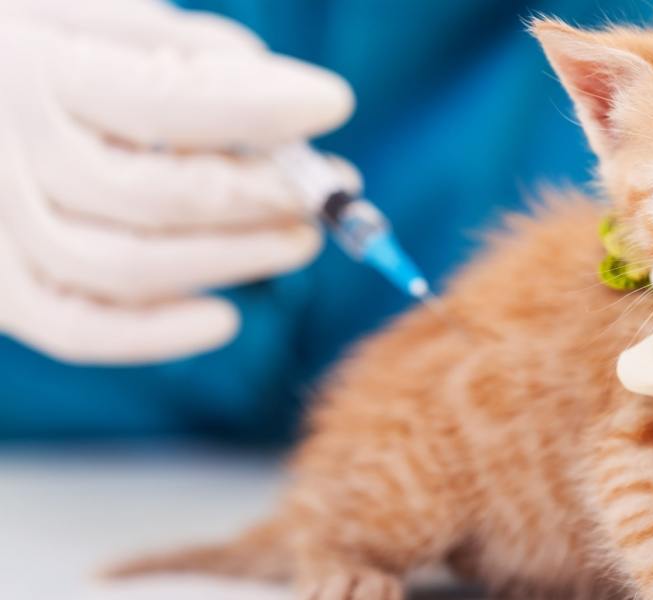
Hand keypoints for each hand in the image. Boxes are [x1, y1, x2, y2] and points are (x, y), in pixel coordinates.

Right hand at [0, 0, 353, 363]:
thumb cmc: (13, 43)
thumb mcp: (72, 9)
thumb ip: (165, 43)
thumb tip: (267, 83)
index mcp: (32, 67)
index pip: (167, 101)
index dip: (262, 109)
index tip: (331, 104)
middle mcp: (7, 151)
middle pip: (166, 194)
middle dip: (269, 192)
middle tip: (333, 182)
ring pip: (133, 267)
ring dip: (235, 259)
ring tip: (301, 238)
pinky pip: (76, 328)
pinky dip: (155, 334)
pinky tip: (223, 320)